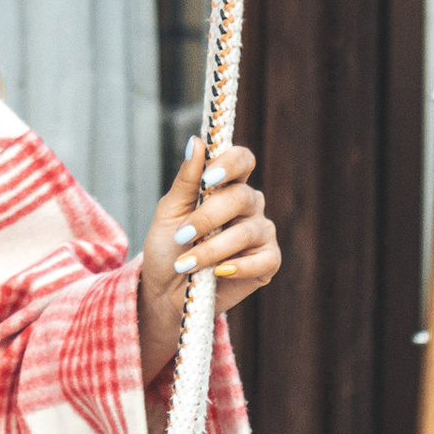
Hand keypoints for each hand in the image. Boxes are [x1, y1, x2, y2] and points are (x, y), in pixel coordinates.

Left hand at [137, 138, 276, 380]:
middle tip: (182, 235)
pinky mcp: (267, 263)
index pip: (243, 159)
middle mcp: (249, 205)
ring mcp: (261, 233)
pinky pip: (263, 259)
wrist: (165, 291)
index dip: (231, 163)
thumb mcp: (169, 211)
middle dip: (208, 217)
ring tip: (186, 263)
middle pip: (242, 196)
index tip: (209, 178)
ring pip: (248, 231)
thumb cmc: (167, 247)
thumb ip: (186, 179)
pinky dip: (237, 267)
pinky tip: (216, 273)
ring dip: (212, 248)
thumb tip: (196, 141)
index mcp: (226, 185)